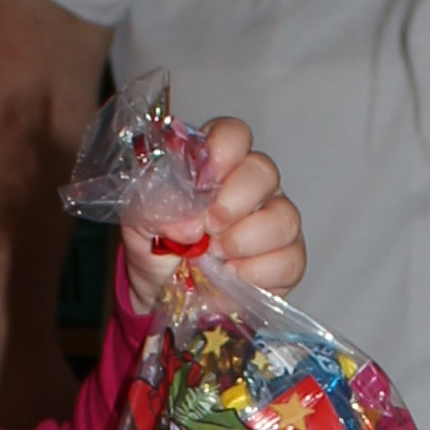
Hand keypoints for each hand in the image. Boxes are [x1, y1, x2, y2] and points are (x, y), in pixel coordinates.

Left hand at [120, 118, 303, 315]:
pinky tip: (232, 278)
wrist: (159, 294)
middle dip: (234, 201)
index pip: (233, 135)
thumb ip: (156, 207)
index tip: (203, 180)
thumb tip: (190, 223)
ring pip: (284, 217)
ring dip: (245, 240)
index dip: (224, 150)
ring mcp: (273, 222)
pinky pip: (290, 259)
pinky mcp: (287, 260)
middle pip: (264, 171)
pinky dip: (257, 272)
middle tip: (207, 228)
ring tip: (216, 257)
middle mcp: (250, 187)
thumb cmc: (153, 248)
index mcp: (214, 166)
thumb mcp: (139, 222)